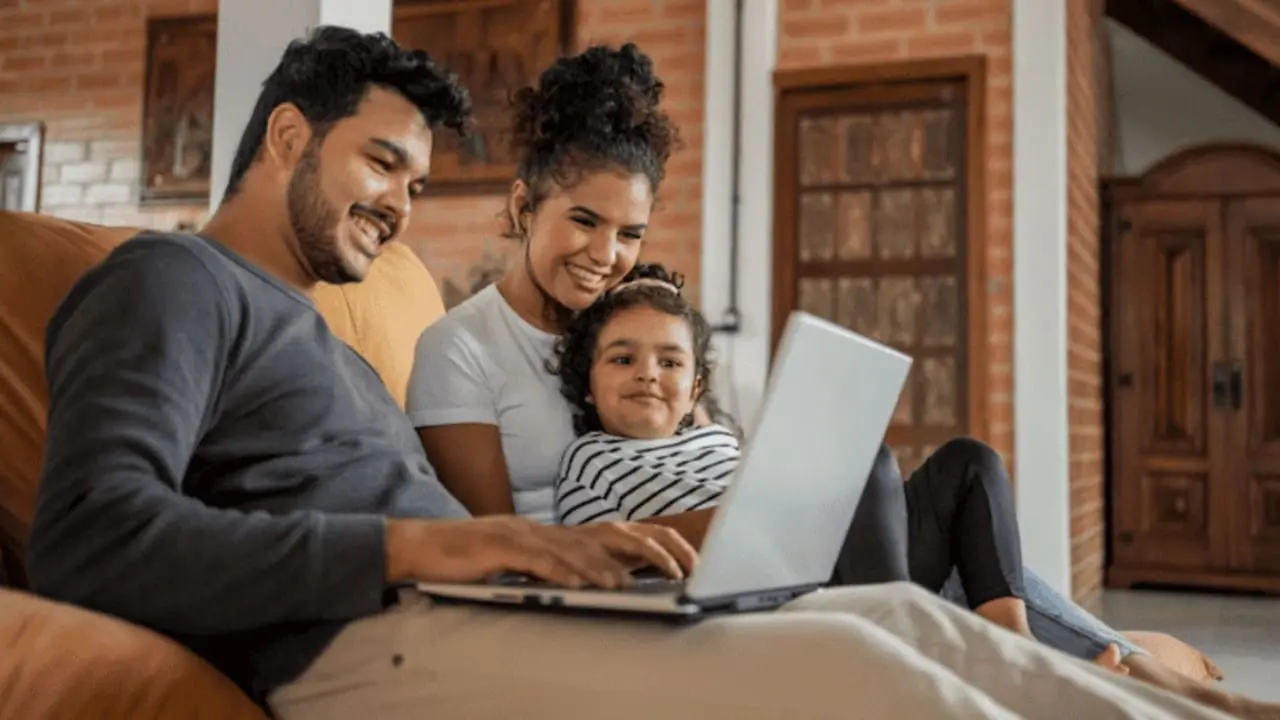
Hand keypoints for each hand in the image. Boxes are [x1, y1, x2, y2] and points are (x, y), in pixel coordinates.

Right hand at [386, 516, 697, 589]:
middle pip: (609, 532)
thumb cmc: (474, 560)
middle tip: (678, 569)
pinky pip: (535, 559)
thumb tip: (602, 584)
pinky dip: (559, 571)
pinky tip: (577, 584)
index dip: (653, 544)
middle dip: (648, 550)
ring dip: (605, 567)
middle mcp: (548, 528)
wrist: (423, 547)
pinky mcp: (499, 545)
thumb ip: (561, 569)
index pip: (617, 534)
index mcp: (558, 533)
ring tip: (629, 585)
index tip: (684, 563)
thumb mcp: (527, 565)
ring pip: (576, 548)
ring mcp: (524, 533)